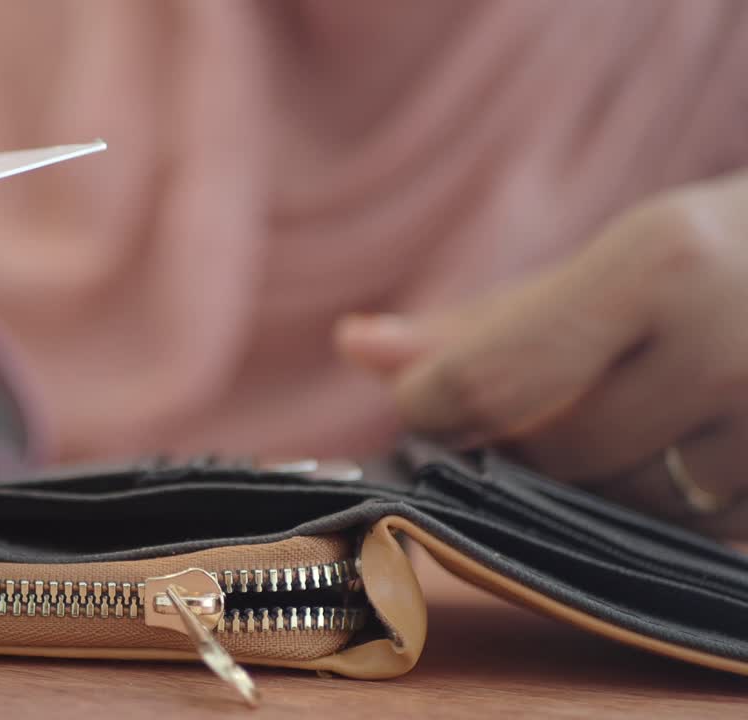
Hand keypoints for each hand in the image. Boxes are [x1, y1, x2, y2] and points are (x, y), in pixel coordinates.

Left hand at [337, 173, 747, 537]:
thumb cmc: (730, 252)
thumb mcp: (615, 261)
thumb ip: (487, 318)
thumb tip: (357, 346)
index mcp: (662, 263)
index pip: (493, 377)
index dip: (436, 405)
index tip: (425, 408)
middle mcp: (731, 343)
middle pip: (558, 453)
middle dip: (525, 445)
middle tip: (534, 412)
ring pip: (630, 507)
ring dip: (602, 484)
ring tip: (634, 418)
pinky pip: (705, 538)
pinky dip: (672, 509)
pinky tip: (683, 454)